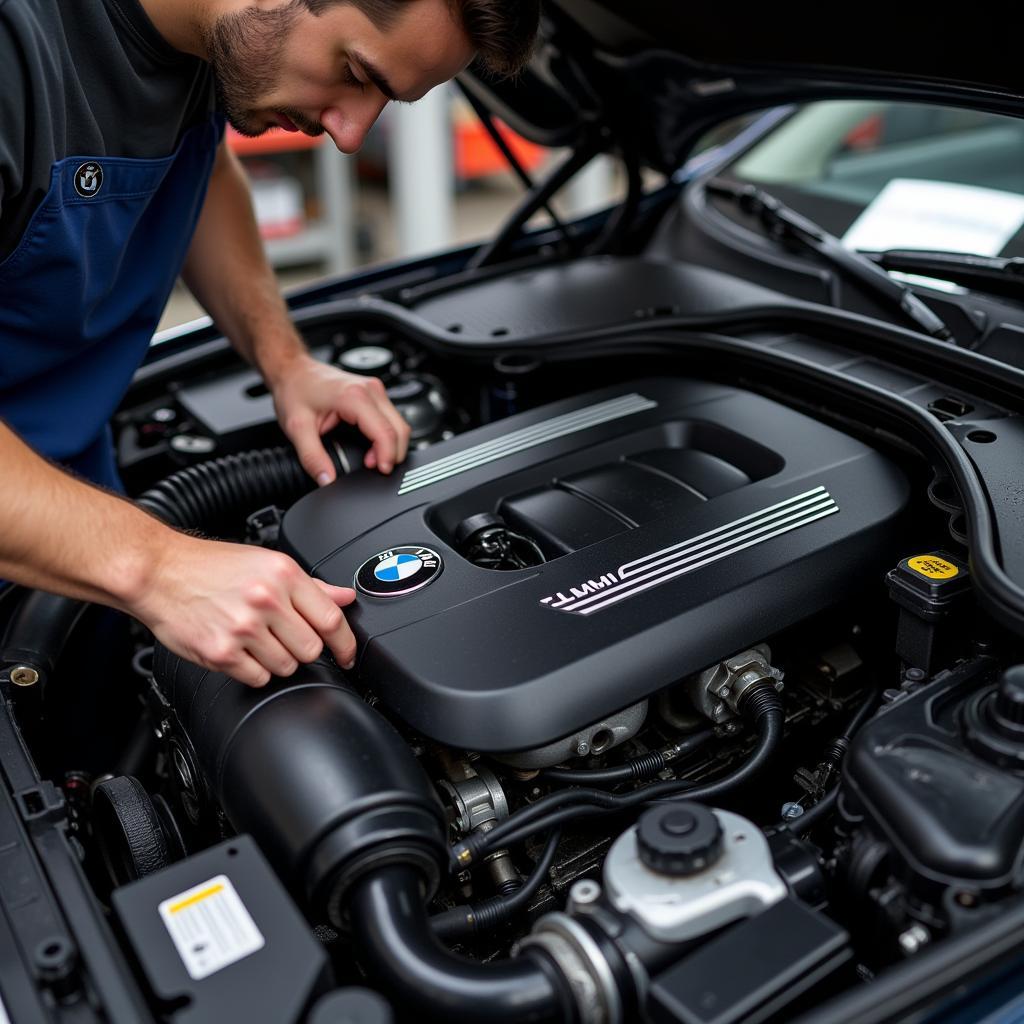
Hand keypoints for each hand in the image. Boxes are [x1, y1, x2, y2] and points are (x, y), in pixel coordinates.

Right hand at [132, 534, 357, 686]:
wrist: (158, 573)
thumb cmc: (210, 566)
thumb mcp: (266, 563)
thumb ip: (310, 585)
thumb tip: (345, 597)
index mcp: (283, 575)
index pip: (332, 619)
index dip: (346, 643)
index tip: (348, 654)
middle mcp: (266, 600)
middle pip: (311, 649)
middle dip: (303, 649)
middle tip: (285, 638)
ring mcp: (243, 628)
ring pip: (286, 667)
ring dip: (277, 660)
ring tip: (256, 640)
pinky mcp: (221, 653)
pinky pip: (257, 678)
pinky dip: (253, 671)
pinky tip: (240, 650)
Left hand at [271, 355, 410, 482]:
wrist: (293, 370)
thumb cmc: (295, 390)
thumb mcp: (297, 428)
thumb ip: (312, 457)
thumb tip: (327, 480)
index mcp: (354, 397)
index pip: (386, 432)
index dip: (387, 457)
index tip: (380, 471)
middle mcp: (370, 390)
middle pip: (400, 429)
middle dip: (393, 454)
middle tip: (374, 468)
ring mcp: (374, 389)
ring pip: (399, 423)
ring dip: (392, 445)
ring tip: (372, 459)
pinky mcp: (374, 393)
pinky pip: (391, 417)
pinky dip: (388, 435)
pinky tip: (373, 446)